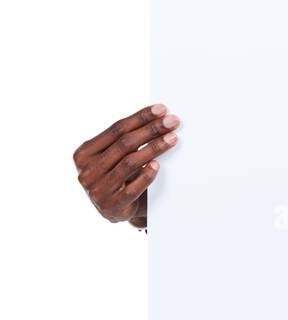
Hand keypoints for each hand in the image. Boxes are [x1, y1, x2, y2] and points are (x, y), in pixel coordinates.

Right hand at [73, 102, 180, 226]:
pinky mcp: (112, 206)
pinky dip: (146, 175)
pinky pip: (132, 188)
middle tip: (172, 121)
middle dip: (151, 130)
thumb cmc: (117, 177)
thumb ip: (122, 140)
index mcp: (83, 154)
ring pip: (130, 163)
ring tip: (172, 139)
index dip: (140, 118)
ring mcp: (97, 190)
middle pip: (124, 144)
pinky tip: (158, 165)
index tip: (161, 109)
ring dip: (154, 148)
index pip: (116, 129)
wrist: (115, 211)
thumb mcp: (111, 157)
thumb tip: (156, 116)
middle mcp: (87, 172)